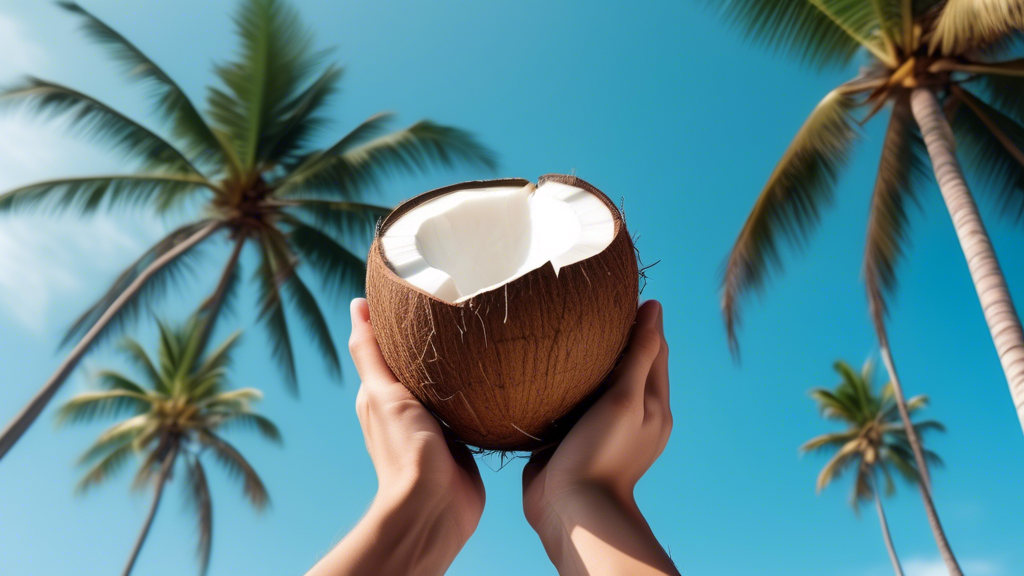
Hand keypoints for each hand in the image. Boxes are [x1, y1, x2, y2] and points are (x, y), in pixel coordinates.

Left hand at [305, 298, 483, 575]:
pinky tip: (495, 374)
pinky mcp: (464, 438)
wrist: (435, 505)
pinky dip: (480, 390)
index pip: (389, 347)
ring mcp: (437, 424)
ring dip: (461, 364)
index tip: (418, 286)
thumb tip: (357, 306)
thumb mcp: (382, 392)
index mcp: (383, 394)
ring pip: (449, 383)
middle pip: (422, 363)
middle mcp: (409, 407)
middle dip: (434, 338)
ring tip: (482, 332)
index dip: (399, 320)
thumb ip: (370, 353)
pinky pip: (472, 406)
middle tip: (458, 301)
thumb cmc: (404, 449)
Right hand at [522, 300, 676, 575]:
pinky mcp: (570, 436)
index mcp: (653, 403)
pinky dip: (561, 383)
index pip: (654, 348)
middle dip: (611, 335)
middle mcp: (629, 412)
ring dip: (582, 359)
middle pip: (625, 361)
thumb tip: (654, 308)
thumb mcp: (628, 398)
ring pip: (593, 380)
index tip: (620, 291)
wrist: (571, 508)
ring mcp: (598, 424)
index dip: (642, 319)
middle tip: (585, 304)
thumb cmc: (603, 453)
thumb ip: (641, 354)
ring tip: (560, 328)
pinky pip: (567, 401)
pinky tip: (542, 368)